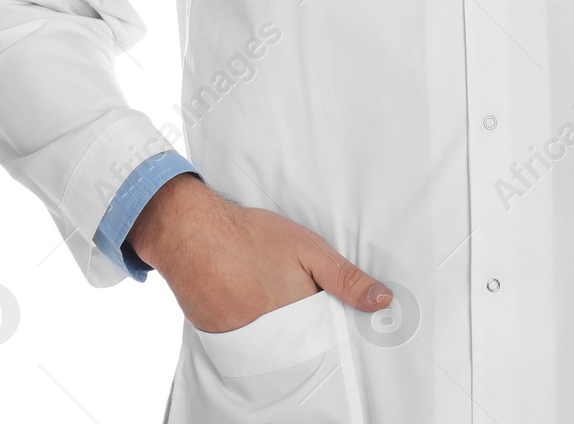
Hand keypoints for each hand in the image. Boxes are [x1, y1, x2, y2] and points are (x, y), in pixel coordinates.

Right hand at [126, 174, 392, 333]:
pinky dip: (247, 323)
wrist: (191, 231)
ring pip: (269, 342)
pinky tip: (243, 294)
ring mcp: (238, 339)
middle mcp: (267, 335)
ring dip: (273, 324)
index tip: (328, 309)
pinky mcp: (216, 336)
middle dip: (300, 322)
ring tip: (264, 288)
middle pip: (296, 341)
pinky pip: (242, 339)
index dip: (327, 321)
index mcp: (295, 314)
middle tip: (288, 291)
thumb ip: (345, 278)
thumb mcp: (309, 249)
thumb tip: (382, 302)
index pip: (322, 335)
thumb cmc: (252, 235)